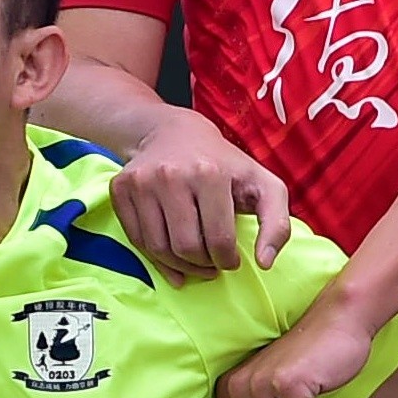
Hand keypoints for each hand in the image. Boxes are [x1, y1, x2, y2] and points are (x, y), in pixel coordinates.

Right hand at [113, 108, 291, 284]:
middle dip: (203, 265)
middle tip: (212, 262)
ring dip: (180, 265)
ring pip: (159, 249)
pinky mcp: (121, 189)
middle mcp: (171, 175)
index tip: (231, 260)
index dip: (228, 261)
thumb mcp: (263, 184)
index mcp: (210, 173)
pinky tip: (171, 252)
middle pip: (187, 248)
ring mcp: (142, 182)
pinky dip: (155, 256)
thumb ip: (277, 223)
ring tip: (194, 259)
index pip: (219, 241)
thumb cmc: (224, 164)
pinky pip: (136, 240)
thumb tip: (265, 263)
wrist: (172, 132)